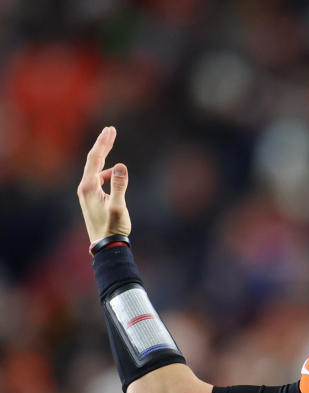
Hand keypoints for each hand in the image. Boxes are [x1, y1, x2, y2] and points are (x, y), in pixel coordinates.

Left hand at [77, 126, 130, 243]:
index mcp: (89, 186)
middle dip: (102, 145)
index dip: (103, 143)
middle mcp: (85, 187)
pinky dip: (107, 172)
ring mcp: (87, 193)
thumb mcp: (119, 207)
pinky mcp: (92, 199)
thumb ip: (120, 185)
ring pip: (96, 170)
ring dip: (105, 158)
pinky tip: (115, 175)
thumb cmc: (113, 227)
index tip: (110, 130)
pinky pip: (99, 179)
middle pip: (93, 160)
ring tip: (112, 147)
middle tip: (110, 130)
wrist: (106, 245)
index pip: (95, 159)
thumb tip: (121, 165)